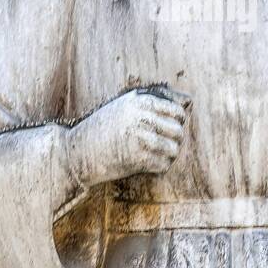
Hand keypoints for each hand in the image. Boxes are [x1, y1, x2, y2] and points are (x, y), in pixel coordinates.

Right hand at [67, 85, 189, 188]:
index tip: (169, 127)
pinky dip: (160, 167)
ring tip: (156, 155)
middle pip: (178, 130)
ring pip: (173, 148)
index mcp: (140, 101)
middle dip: (174, 139)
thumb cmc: (104, 127)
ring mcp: (139, 138)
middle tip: (163, 144)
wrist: (77, 152)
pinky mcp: (136, 158)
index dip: (177, 121)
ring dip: (168, 154)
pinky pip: (163, 164)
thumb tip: (189, 101)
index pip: (177, 111)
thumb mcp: (126, 105)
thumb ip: (156, 100)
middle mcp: (141, 117)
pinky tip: (149, 164)